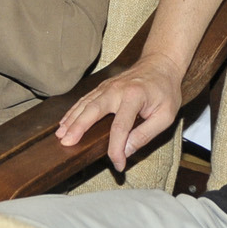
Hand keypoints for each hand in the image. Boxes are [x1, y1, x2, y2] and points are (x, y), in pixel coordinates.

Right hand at [54, 51, 185, 170]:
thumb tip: (127, 150)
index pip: (121, 127)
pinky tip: (65, 121)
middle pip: (94, 109)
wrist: (161, 63)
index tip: (118, 164)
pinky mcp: (103, 86)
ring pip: (85, 103)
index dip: (117, 149)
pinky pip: (85, 99)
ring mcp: (108, 86)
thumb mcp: (165, 115)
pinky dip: (73, 111)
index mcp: (135, 96)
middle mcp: (118, 89)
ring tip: (61, 135)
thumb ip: (146, 133)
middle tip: (67, 143)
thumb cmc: (165, 90)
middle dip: (79, 127)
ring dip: (72, 119)